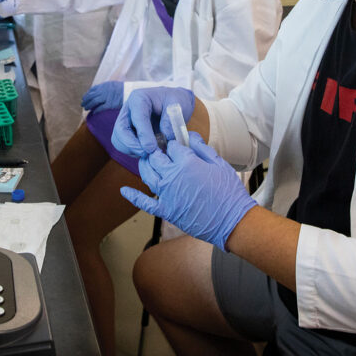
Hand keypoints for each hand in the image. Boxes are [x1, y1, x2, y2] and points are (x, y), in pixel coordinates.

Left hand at [81, 81, 123, 112]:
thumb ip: (104, 87)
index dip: (87, 94)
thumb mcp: (112, 84)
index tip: (84, 98)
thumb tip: (97, 90)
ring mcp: (106, 97)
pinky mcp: (110, 104)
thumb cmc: (122, 89)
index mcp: (104, 85)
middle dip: (85, 101)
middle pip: (91, 96)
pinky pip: (100, 108)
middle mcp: (103, 91)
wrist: (130, 91)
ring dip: (88, 106)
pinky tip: (93, 112)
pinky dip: (96, 110)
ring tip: (86, 109)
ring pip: (94, 102)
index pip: (92, 90)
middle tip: (82, 105)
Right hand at [111, 87, 194, 155]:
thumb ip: (171, 119)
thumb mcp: (178, 104)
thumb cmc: (175, 101)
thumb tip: (166, 135)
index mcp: (139, 98)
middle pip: (120, 130)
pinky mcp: (128, 132)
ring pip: (118, 139)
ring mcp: (126, 121)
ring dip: (132, 150)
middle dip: (132, 145)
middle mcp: (128, 109)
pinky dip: (134, 152)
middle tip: (147, 153)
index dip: (143, 134)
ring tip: (149, 153)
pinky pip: (124, 146)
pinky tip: (148, 152)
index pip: (137, 117)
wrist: (173, 103)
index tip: (152, 148)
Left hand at [120, 133, 255, 250]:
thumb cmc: (229, 191)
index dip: (173, 144)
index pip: (171, 146)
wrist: (232, 221)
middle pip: (155, 158)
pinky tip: (124, 191)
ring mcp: (167, 194)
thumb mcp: (219, 163)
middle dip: (156, 151)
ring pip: (148, 175)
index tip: (175, 145)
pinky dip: (133, 197)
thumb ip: (202, 147)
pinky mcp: (167, 211)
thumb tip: (190, 135)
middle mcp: (172, 176)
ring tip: (145, 161)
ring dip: (145, 166)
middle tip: (159, 150)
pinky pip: (145, 203)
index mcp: (186, 162)